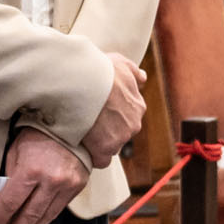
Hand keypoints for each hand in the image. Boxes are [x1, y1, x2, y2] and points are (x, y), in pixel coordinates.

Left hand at [0, 124, 88, 223]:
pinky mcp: (78, 187)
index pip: (10, 202)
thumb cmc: (38, 134)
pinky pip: (58, 209)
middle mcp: (51, 180)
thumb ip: (11, 175)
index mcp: (31, 169)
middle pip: (29, 214)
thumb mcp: (16, 150)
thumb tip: (3, 200)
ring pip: (46, 216)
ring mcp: (67, 185)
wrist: (72, 125)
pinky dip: (45, 220)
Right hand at [78, 52, 146, 166]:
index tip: (99, 114)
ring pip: (110, 146)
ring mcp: (120, 137)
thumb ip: (133, 72)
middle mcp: (133, 124)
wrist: (83, 80)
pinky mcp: (105, 148)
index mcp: (137, 106)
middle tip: (87, 122)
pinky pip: (100, 160)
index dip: (112, 118)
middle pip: (120, 134)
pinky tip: (81, 147)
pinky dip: (92, 156)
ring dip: (97, 142)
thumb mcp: (121, 63)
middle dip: (106, 131)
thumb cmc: (100, 70)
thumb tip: (143, 78)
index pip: (128, 119)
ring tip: (81, 132)